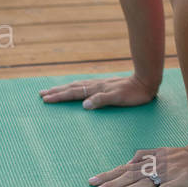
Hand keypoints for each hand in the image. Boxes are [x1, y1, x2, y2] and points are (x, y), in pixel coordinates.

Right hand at [40, 74, 157, 108]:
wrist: (146, 81)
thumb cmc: (134, 93)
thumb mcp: (118, 98)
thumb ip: (101, 100)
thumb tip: (84, 105)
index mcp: (96, 89)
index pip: (74, 93)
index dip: (59, 96)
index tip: (45, 99)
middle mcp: (95, 85)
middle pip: (72, 88)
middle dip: (56, 92)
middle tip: (41, 94)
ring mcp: (99, 84)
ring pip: (77, 86)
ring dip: (63, 88)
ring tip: (51, 89)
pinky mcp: (104, 85)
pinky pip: (84, 86)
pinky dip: (75, 87)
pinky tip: (74, 87)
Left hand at [89, 142, 187, 186]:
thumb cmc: (184, 155)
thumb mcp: (162, 151)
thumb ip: (146, 155)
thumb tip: (130, 160)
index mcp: (149, 161)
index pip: (124, 168)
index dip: (108, 175)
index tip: (92, 181)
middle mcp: (154, 167)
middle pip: (129, 176)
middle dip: (110, 184)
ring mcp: (167, 174)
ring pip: (143, 183)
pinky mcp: (180, 181)